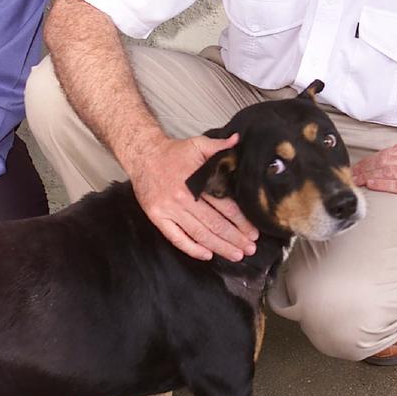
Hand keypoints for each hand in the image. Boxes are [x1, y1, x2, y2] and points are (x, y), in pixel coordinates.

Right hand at [129, 133, 258, 260]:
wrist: (143, 156)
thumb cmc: (173, 152)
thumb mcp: (198, 144)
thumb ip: (220, 146)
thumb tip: (238, 140)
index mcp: (197, 181)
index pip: (225, 206)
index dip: (241, 221)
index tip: (253, 232)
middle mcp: (184, 198)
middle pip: (214, 223)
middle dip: (235, 238)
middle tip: (249, 248)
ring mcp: (170, 210)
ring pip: (199, 233)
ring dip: (219, 246)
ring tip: (235, 255)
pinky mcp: (157, 217)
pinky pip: (176, 238)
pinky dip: (192, 249)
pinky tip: (207, 255)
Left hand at [352, 144, 396, 221]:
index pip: (390, 152)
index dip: (372, 159)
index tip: (360, 165)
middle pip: (384, 160)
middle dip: (365, 166)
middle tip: (352, 173)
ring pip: (387, 170)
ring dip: (368, 174)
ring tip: (356, 179)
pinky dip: (381, 183)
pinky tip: (371, 184)